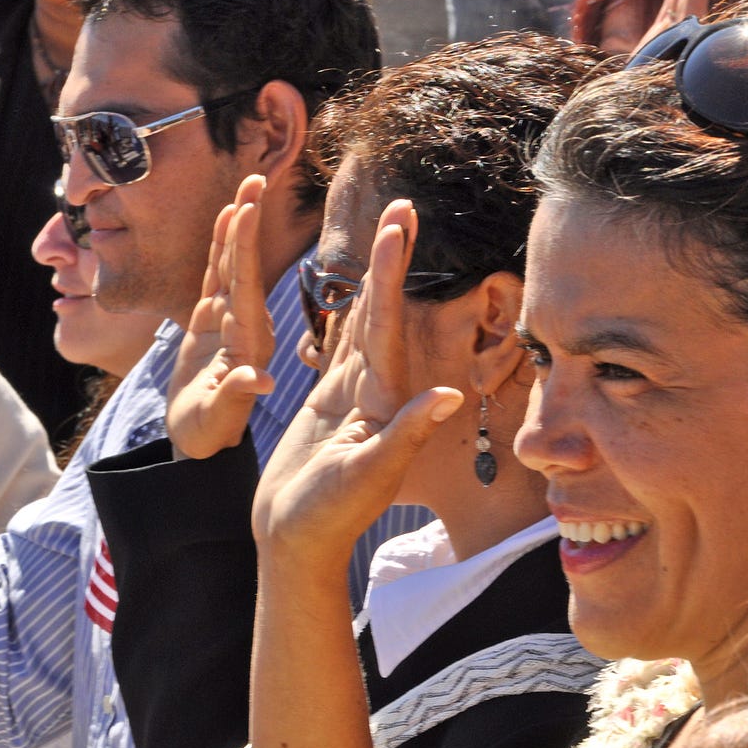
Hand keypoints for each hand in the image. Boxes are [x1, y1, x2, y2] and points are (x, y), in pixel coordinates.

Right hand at [166, 175, 276, 458]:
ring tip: (244, 188)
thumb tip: (262, 378)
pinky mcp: (213, 324)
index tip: (247, 208)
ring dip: (237, 228)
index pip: (248, 284)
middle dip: (248, 223)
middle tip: (255, 179)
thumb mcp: (221, 421)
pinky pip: (218, 278)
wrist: (201, 446)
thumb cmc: (210, 437)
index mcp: (249, 342)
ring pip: (233, 265)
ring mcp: (230, 322)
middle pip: (246, 265)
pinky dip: (220, 249)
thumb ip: (239, 395)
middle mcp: (244, 325)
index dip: (245, 246)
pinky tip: (226, 221)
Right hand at [252, 201, 462, 568]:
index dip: (392, 274)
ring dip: (376, 278)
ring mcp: (356, 394)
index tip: (397, 227)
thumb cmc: (328, 515)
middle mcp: (377, 390)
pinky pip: (343, 347)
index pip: (389, 325)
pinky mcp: (334, 402)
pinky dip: (349, 314)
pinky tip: (356, 292)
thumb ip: (406, 434)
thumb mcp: (369, 475)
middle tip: (403, 207)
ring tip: (387, 233)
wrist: (297, 539)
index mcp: (384, 401)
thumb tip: (450, 396)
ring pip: (366, 322)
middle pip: (384, 311)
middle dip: (392, 259)